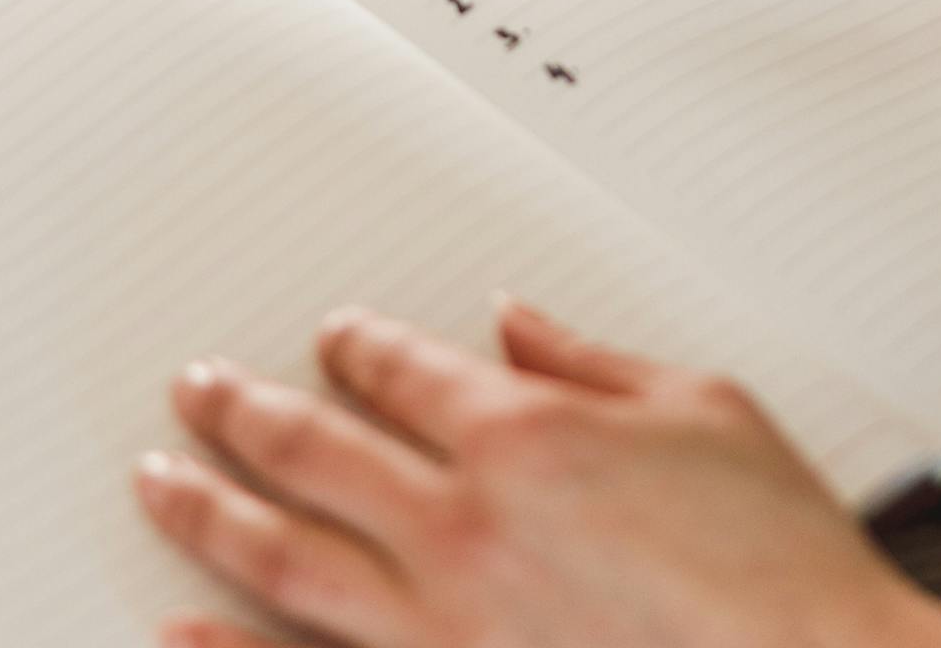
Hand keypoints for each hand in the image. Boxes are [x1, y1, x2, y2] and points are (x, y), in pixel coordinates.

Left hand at [134, 299, 940, 647]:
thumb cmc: (781, 569)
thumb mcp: (708, 413)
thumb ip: (594, 363)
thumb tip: (519, 324)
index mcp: (522, 436)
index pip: (398, 370)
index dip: (353, 349)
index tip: (331, 342)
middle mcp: (460, 529)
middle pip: (310, 453)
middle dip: (239, 413)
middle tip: (195, 393)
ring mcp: (438, 629)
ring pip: (282, 559)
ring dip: (207, 514)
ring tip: (160, 487)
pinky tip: (179, 630)